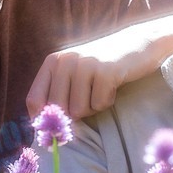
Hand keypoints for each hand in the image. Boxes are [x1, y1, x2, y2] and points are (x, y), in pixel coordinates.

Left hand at [25, 9, 172, 118]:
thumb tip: (44, 130)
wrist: (138, 42)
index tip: (55, 129)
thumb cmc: (103, 65)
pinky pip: (99, 105)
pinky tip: (113, 86)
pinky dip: (107, 101)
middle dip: (73, 115)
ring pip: (78, 110)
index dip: (42, 120)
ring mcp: (85, 64)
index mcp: (53, 62)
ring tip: (101, 89)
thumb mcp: (74, 72)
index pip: (33, 99)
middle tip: (89, 101)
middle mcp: (65, 61)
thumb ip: (58, 94)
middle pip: (57, 109)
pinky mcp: (105, 71)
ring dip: (93, 107)